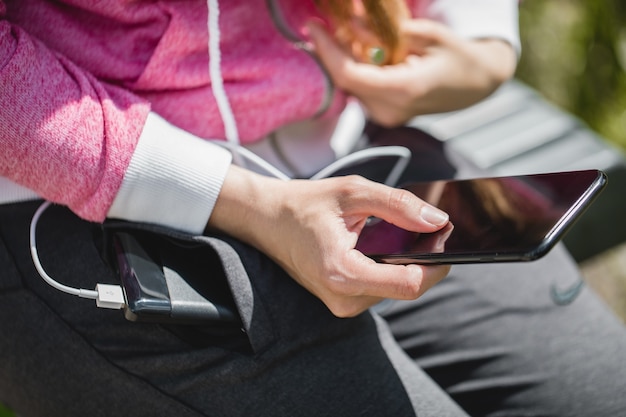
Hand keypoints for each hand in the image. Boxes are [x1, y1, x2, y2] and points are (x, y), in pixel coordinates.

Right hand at [207, 166, 450, 317]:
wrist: (267, 220)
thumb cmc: (304, 205)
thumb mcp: (353, 193)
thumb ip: (399, 206)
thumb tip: (438, 220)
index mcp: (343, 274)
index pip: (409, 283)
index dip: (436, 262)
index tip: (445, 236)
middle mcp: (344, 299)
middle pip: (408, 287)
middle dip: (424, 260)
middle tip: (428, 228)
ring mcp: (342, 304)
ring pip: (397, 289)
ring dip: (407, 263)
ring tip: (398, 234)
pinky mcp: (344, 301)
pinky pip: (382, 288)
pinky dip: (391, 267)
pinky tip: (383, 247)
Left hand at [307, 19, 516, 125]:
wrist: (476, 85)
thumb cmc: (458, 56)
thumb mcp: (427, 33)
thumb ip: (388, 31)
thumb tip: (350, 20)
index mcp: (402, 90)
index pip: (348, 74)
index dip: (325, 50)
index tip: (312, 26)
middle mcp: (390, 110)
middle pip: (344, 80)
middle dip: (330, 51)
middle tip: (321, 24)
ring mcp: (387, 116)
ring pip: (350, 85)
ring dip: (341, 59)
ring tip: (339, 32)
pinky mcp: (385, 115)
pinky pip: (360, 90)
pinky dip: (353, 68)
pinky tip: (355, 49)